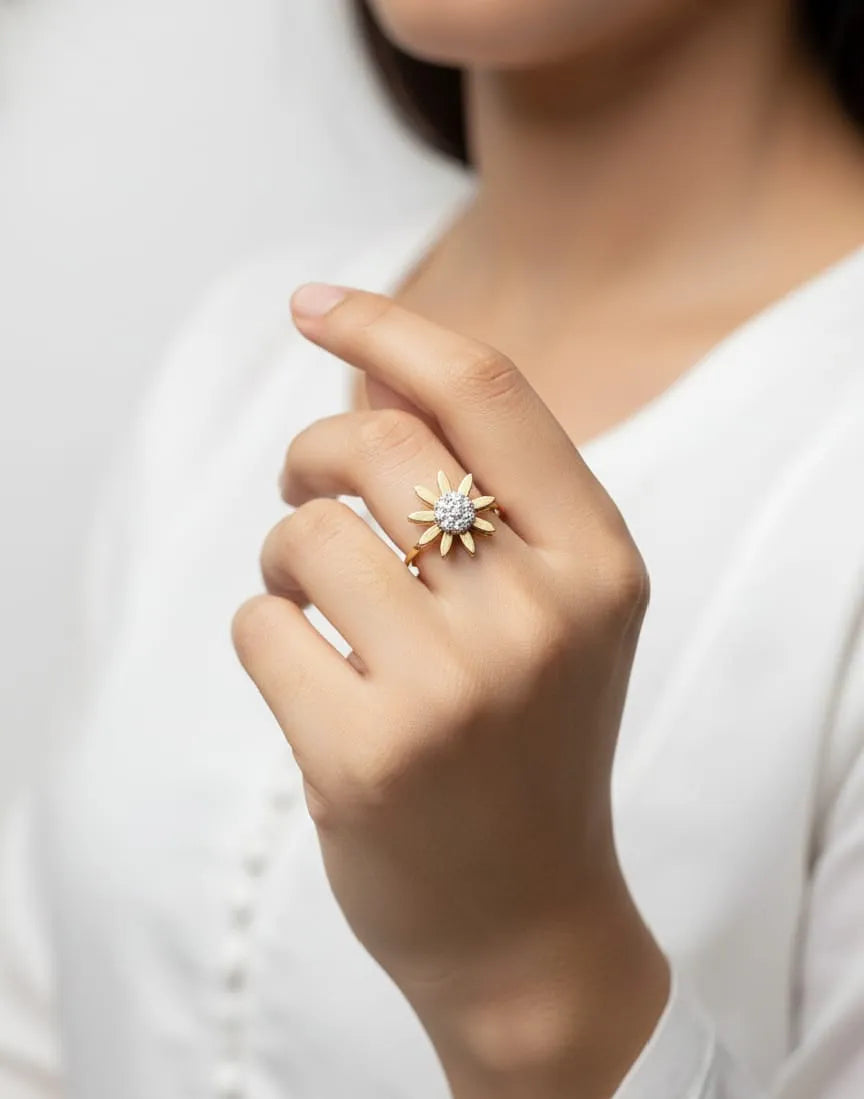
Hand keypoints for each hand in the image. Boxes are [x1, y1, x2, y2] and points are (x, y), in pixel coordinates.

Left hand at [232, 283, 669, 1097]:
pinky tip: (311, 678)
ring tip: (313, 601)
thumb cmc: (530, 745)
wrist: (528, 923)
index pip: (486, 390)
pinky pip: (260, 624)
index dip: (389, 327)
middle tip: (309, 493)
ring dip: (284, 553)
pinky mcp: (367, 756)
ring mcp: (455, 689)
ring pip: (304, 532)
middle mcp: (541, 613)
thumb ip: (474, 487)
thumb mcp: (546, 608)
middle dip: (315, 452)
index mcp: (600, 561)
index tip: (315, 306)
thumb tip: (366, 379)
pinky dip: (265, 632)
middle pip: (376, 445)